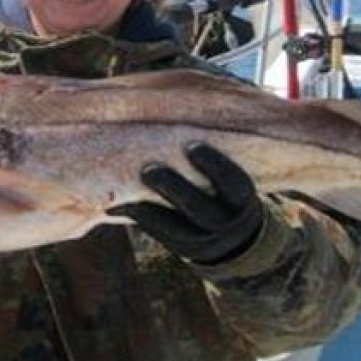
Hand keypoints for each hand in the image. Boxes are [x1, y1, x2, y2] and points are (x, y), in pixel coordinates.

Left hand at [108, 143, 263, 263]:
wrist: (237, 238)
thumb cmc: (226, 189)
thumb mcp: (231, 178)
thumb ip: (213, 158)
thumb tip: (183, 109)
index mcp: (244, 199)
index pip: (234, 185)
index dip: (214, 166)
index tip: (192, 146)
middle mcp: (228, 224)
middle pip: (201, 210)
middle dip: (174, 188)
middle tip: (148, 169)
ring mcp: (208, 242)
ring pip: (177, 229)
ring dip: (148, 208)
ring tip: (120, 190)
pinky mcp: (186, 251)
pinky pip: (161, 236)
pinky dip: (139, 219)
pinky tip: (116, 205)